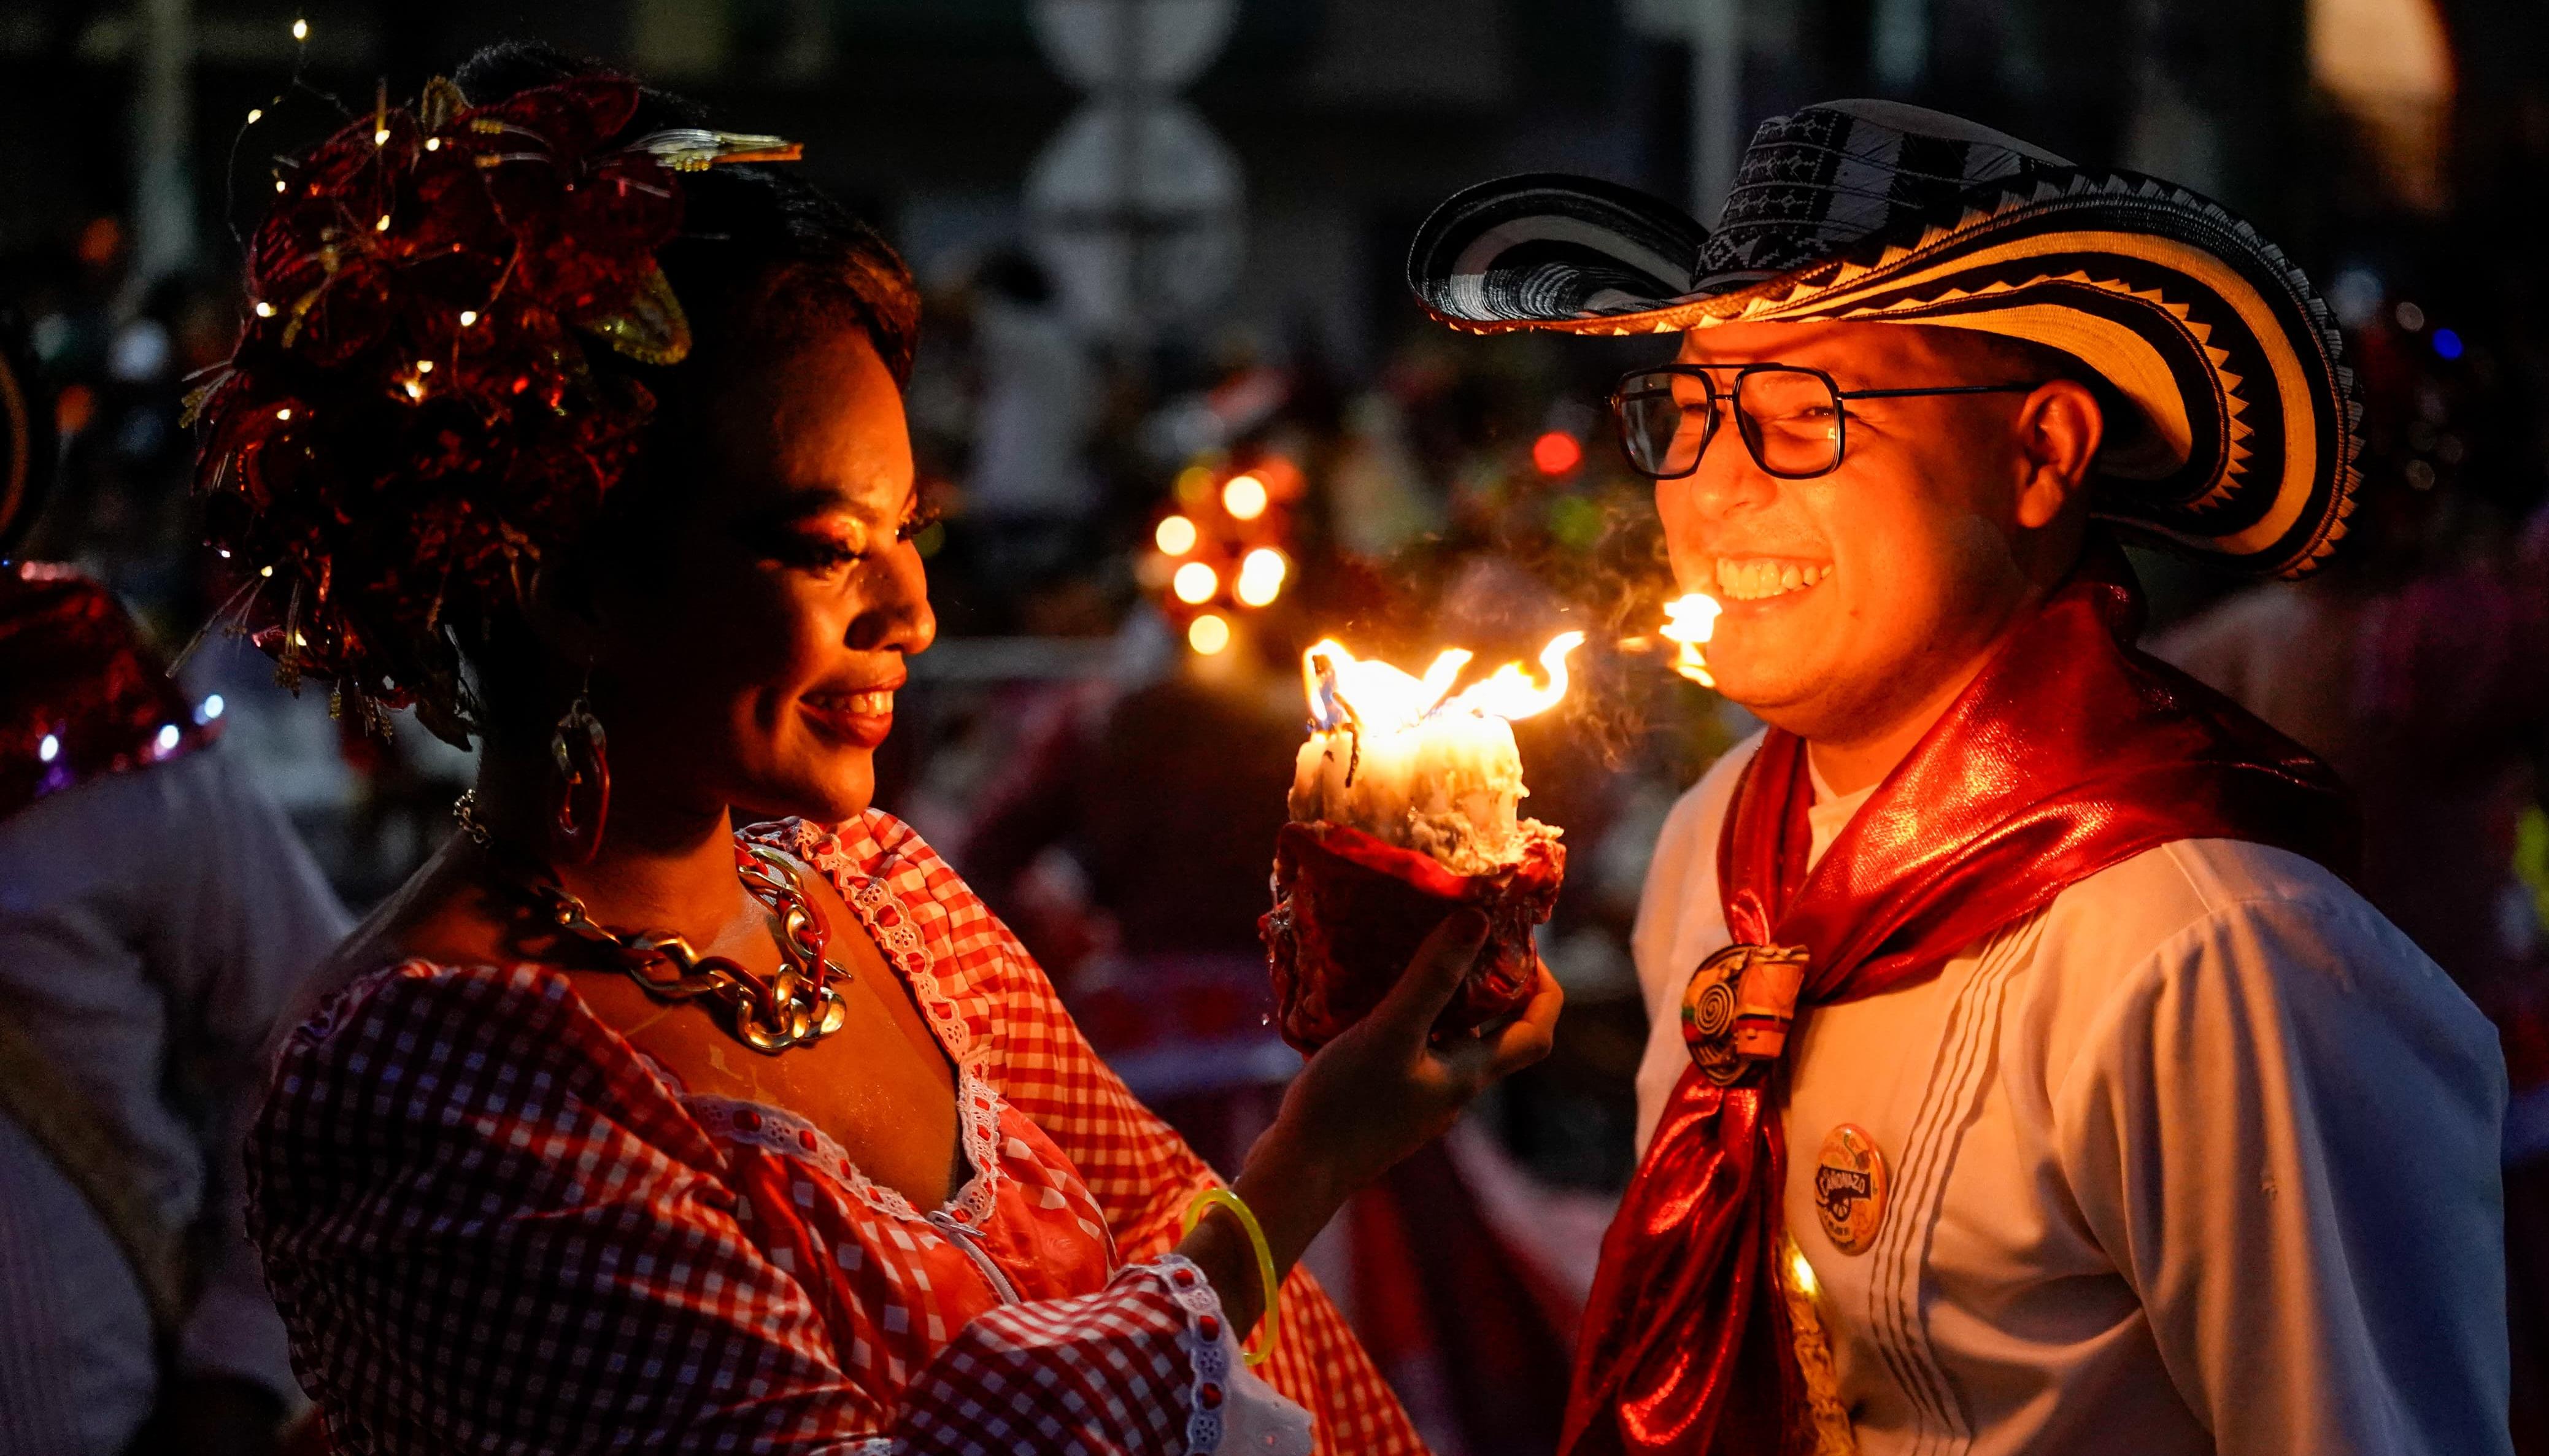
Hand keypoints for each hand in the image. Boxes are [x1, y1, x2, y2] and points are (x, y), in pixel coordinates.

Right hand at [1175, 909, 1561, 1334]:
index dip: (1543, 988)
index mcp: (1469, 1075)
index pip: (1536, 1032)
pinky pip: (1413, 1050)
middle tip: (1464, 936)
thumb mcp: (1390, 1031)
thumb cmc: (1347, 1104)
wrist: (1299, 1170)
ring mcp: (1420, 1099)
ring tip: (1415, 955)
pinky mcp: (1387, 1101)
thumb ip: (1432, 978)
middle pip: (1496, 1033)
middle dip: (1490, 984)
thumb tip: (1477, 920)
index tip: (1520, 946)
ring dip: (1446, 999)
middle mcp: (1454, 1089)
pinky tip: (1373, 998)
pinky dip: (1409, 1019)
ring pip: (1451, 1041)